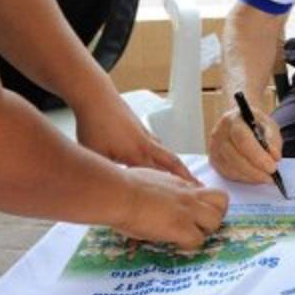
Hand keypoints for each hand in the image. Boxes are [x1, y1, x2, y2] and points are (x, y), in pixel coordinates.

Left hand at [75, 90, 196, 183]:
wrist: (97, 97)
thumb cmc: (95, 125)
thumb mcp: (97, 156)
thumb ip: (108, 174)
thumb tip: (111, 188)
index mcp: (136, 155)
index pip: (159, 178)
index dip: (174, 189)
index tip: (188, 196)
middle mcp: (145, 145)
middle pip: (172, 164)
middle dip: (185, 176)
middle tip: (199, 185)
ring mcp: (145, 134)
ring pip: (165, 152)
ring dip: (176, 164)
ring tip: (182, 173)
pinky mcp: (139, 126)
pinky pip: (157, 143)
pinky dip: (162, 152)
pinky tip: (159, 153)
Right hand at [115, 167, 228, 247]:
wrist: (121, 194)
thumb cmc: (123, 186)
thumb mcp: (147, 179)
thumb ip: (158, 186)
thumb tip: (149, 191)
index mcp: (179, 183)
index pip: (204, 191)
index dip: (202, 204)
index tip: (190, 213)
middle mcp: (189, 195)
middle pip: (222, 200)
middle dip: (215, 214)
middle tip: (200, 225)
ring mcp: (188, 211)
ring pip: (216, 221)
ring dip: (205, 231)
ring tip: (190, 236)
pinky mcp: (181, 227)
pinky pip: (198, 241)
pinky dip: (190, 246)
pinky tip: (176, 245)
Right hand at [208, 101, 282, 183]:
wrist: (241, 125)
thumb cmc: (255, 125)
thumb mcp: (268, 125)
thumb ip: (273, 139)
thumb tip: (274, 156)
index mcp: (233, 119)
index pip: (243, 139)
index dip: (258, 156)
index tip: (272, 167)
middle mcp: (219, 133)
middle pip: (235, 157)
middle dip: (255, 170)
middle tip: (271, 177)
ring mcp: (214, 147)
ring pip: (231, 168)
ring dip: (250, 176)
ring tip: (265, 178)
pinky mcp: (214, 160)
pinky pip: (227, 174)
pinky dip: (243, 178)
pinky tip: (254, 177)